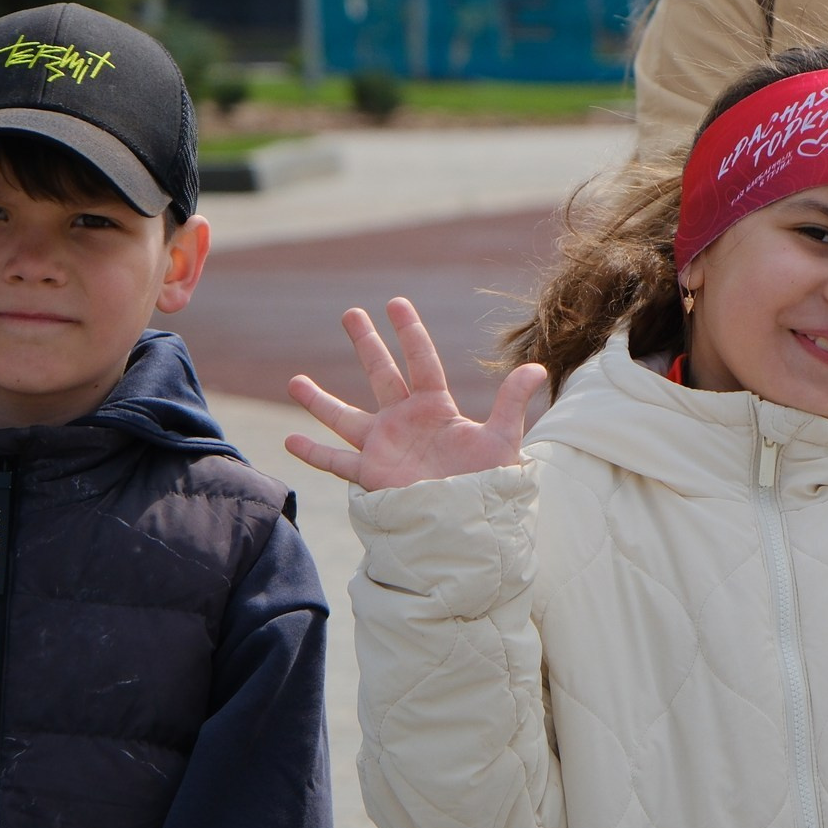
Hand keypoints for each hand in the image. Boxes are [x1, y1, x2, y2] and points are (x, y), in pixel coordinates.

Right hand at [286, 297, 549, 491]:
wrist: (472, 523)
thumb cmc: (489, 482)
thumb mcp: (503, 439)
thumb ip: (512, 402)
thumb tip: (537, 367)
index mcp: (436, 409)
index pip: (421, 362)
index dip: (409, 333)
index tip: (395, 303)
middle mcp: (406, 421)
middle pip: (381, 375)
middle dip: (367, 345)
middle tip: (350, 313)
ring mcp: (385, 446)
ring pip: (346, 417)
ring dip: (320, 401)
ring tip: (294, 381)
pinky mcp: (373, 474)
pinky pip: (337, 461)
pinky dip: (314, 452)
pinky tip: (289, 441)